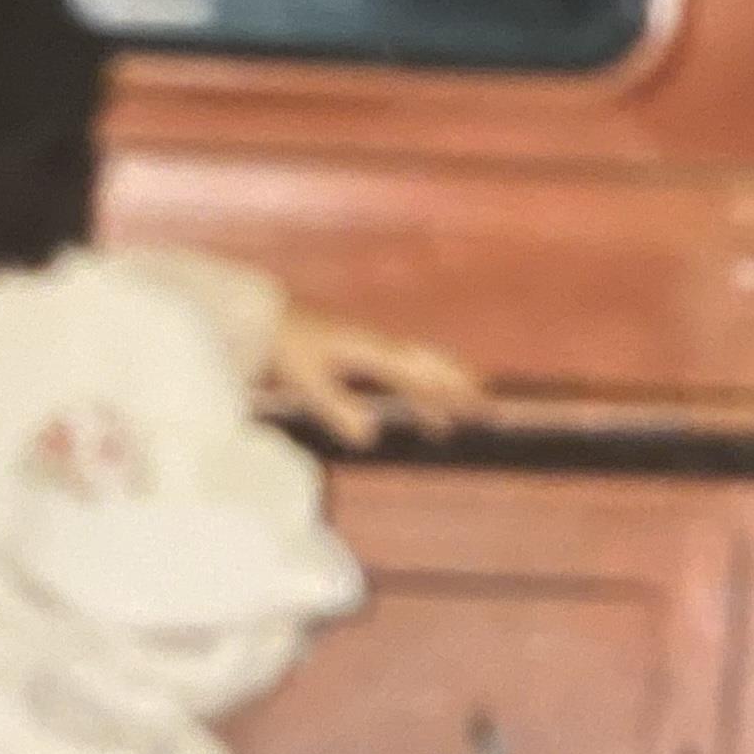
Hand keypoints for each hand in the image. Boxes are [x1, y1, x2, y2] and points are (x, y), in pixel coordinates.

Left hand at [261, 305, 484, 450]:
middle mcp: (379, 345)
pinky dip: (421, 384)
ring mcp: (372, 345)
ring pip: (420, 363)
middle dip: (460, 385)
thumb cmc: (287, 348)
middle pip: (430, 364)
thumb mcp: (308, 384)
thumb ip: (338, 410)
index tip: (475, 409)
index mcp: (371, 352)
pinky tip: (423, 402)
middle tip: (487, 405)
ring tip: (465, 406)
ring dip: (444, 383)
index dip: (450, 395)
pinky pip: (402, 366)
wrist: (266, 316)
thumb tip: (370, 437)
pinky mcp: (362, 348)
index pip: (420, 378)